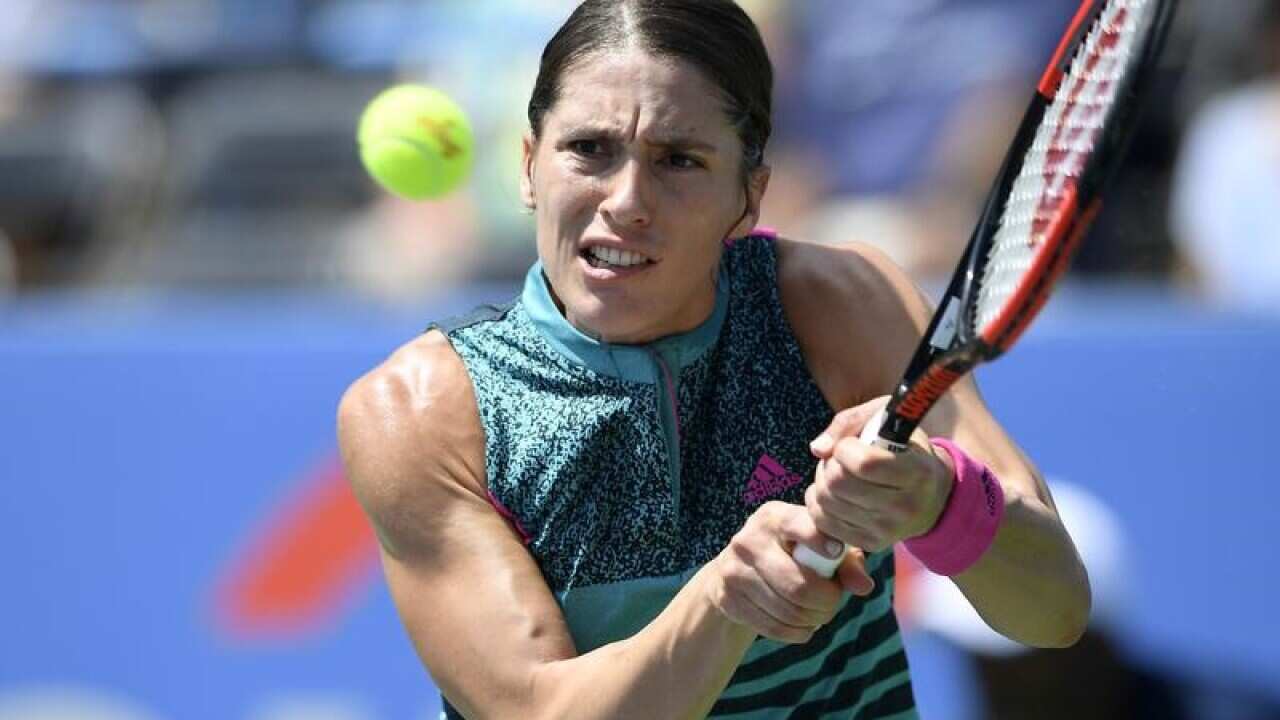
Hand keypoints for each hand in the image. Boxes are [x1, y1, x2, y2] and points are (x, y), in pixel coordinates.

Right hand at [705, 501, 875, 642]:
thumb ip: (847, 561)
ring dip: (814, 620)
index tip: (835, 553)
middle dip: (827, 602)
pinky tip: (801, 625)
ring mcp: (734, 571)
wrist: (733, 573)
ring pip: (789, 611)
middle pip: (799, 586)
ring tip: (818, 614)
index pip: (800, 527)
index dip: (822, 543)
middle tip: (833, 602)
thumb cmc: (791, 555)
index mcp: (774, 517)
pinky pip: (774, 628)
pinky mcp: (727, 599)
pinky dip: (797, 633)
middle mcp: (749, 540)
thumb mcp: (818, 548)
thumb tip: (864, 586)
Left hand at [806, 398, 954, 552]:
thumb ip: (851, 422)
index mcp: (917, 472)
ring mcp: (887, 529)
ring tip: (837, 474)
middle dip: (830, 464)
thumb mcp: (887, 420)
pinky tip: (831, 493)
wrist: (933, 497)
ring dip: (821, 482)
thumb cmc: (905, 450)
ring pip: (826, 502)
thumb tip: (818, 449)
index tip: (850, 444)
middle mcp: (905, 506)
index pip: (864, 463)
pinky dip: (818, 504)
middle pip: (839, 483)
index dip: (845, 447)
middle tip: (839, 459)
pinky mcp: (870, 543)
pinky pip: (823, 523)